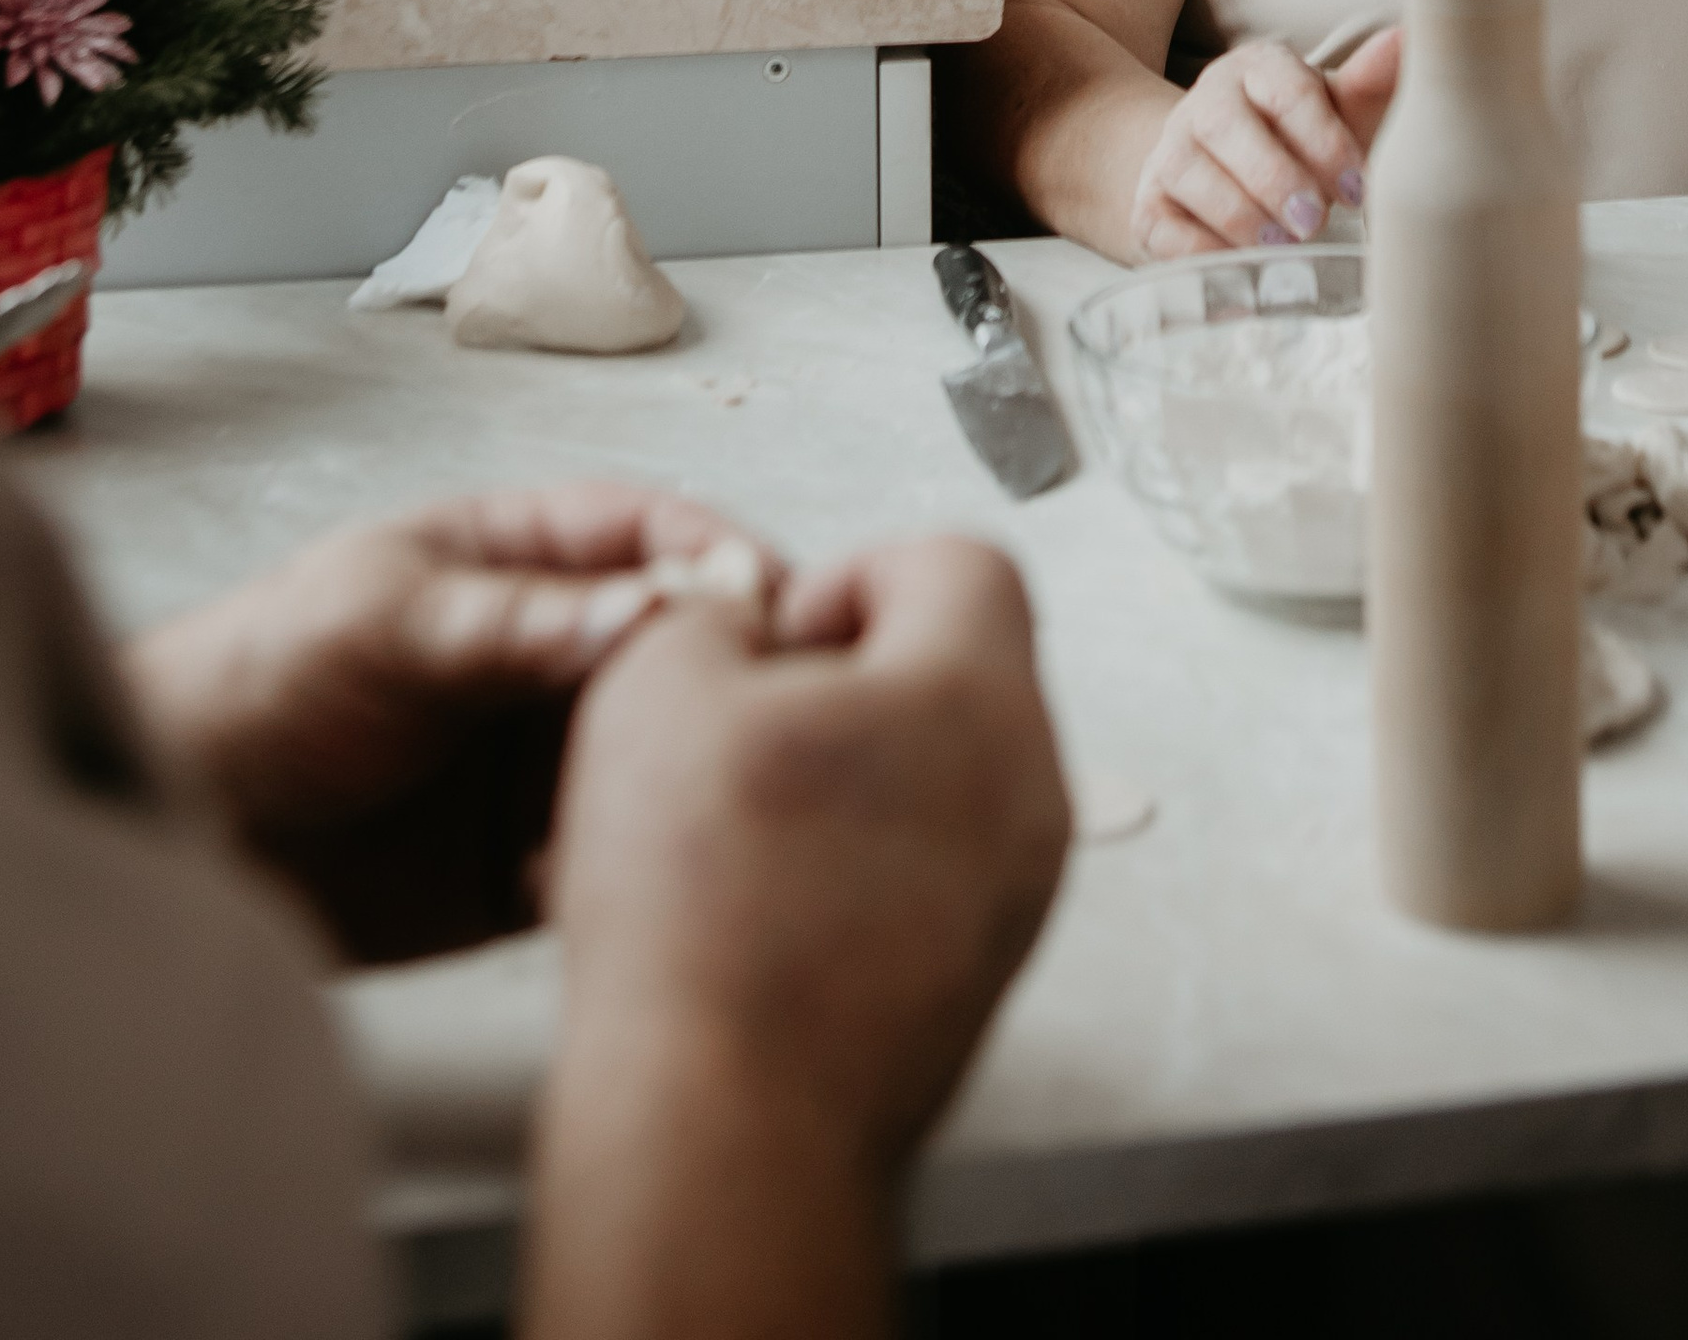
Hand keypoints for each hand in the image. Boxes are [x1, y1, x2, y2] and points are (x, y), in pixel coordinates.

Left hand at [126, 482, 778, 963]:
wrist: (177, 827)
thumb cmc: (255, 683)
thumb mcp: (380, 624)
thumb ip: (512, 622)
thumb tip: (657, 604)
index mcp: (520, 555)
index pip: (648, 533)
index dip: (716, 556)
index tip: (774, 595)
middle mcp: (553, 648)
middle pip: (678, 645)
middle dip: (723, 672)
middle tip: (760, 712)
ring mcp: (547, 751)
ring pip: (664, 750)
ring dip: (678, 776)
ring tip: (672, 808)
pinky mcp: (533, 856)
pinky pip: (617, 852)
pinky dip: (631, 865)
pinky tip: (600, 878)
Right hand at [541, 536, 1067, 1169]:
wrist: (721, 1123)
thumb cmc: (703, 916)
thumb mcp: (660, 680)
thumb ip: (712, 611)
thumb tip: (736, 621)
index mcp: (980, 696)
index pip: (961, 564)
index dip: (853, 574)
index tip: (782, 634)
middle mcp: (1027, 793)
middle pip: (955, 675)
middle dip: (843, 684)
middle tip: (748, 728)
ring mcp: (1014, 898)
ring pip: (937, 782)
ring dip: (843, 783)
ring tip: (734, 829)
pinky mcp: (974, 982)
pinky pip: (925, 880)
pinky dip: (850, 873)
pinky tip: (755, 909)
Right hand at [1129, 28, 1398, 257]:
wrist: (1227, 170)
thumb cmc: (1301, 140)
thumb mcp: (1339, 113)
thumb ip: (1370, 82)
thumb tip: (1407, 38)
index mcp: (1260, 69)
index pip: (1288, 92)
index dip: (1324, 141)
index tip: (1360, 189)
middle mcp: (1207, 101)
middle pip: (1226, 125)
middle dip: (1272, 175)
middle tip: (1314, 220)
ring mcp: (1170, 150)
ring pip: (1187, 172)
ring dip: (1236, 213)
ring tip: (1280, 246)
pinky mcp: (1148, 203)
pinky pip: (1158, 223)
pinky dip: (1196, 250)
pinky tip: (1237, 270)